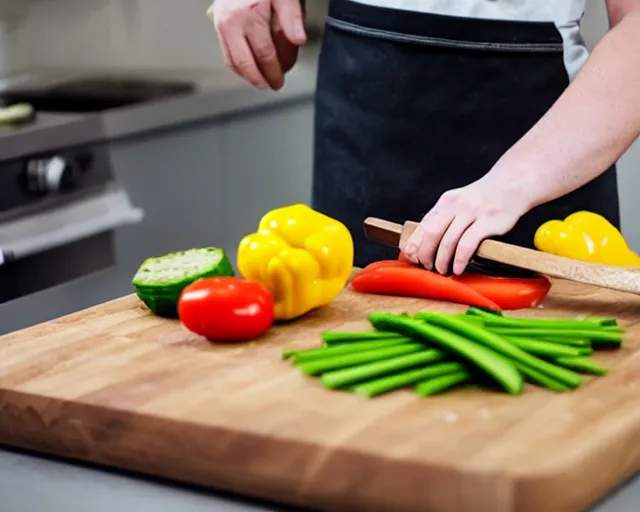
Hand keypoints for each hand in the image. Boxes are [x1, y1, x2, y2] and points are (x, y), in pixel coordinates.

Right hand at [209, 0, 306, 89]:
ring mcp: (222, 23)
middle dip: (259, 79)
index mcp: (250, 16)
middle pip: (245, 63)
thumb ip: (292, 17)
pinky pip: (226, 51)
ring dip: (246, 75)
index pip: (264, 55)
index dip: (274, 72)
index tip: (280, 80)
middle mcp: (232, 22)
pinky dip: (237, 64)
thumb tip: (299, 39)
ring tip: (260, 81)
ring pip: (231, 61)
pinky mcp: (217, 22)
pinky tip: (247, 67)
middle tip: (271, 86)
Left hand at [400, 174, 532, 275]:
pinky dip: (459, 260)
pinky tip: (459, 268)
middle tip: (428, 267)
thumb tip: (426, 243)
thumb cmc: (485, 199)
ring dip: (442, 261)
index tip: (414, 259)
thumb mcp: (460, 203)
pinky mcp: (487, 222)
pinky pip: (467, 245)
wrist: (512, 184)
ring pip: (448, 242)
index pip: (423, 226)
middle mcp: (455, 206)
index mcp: (445, 202)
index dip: (415, 245)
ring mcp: (471, 213)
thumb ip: (445, 219)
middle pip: (431, 234)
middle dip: (426, 255)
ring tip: (443, 271)